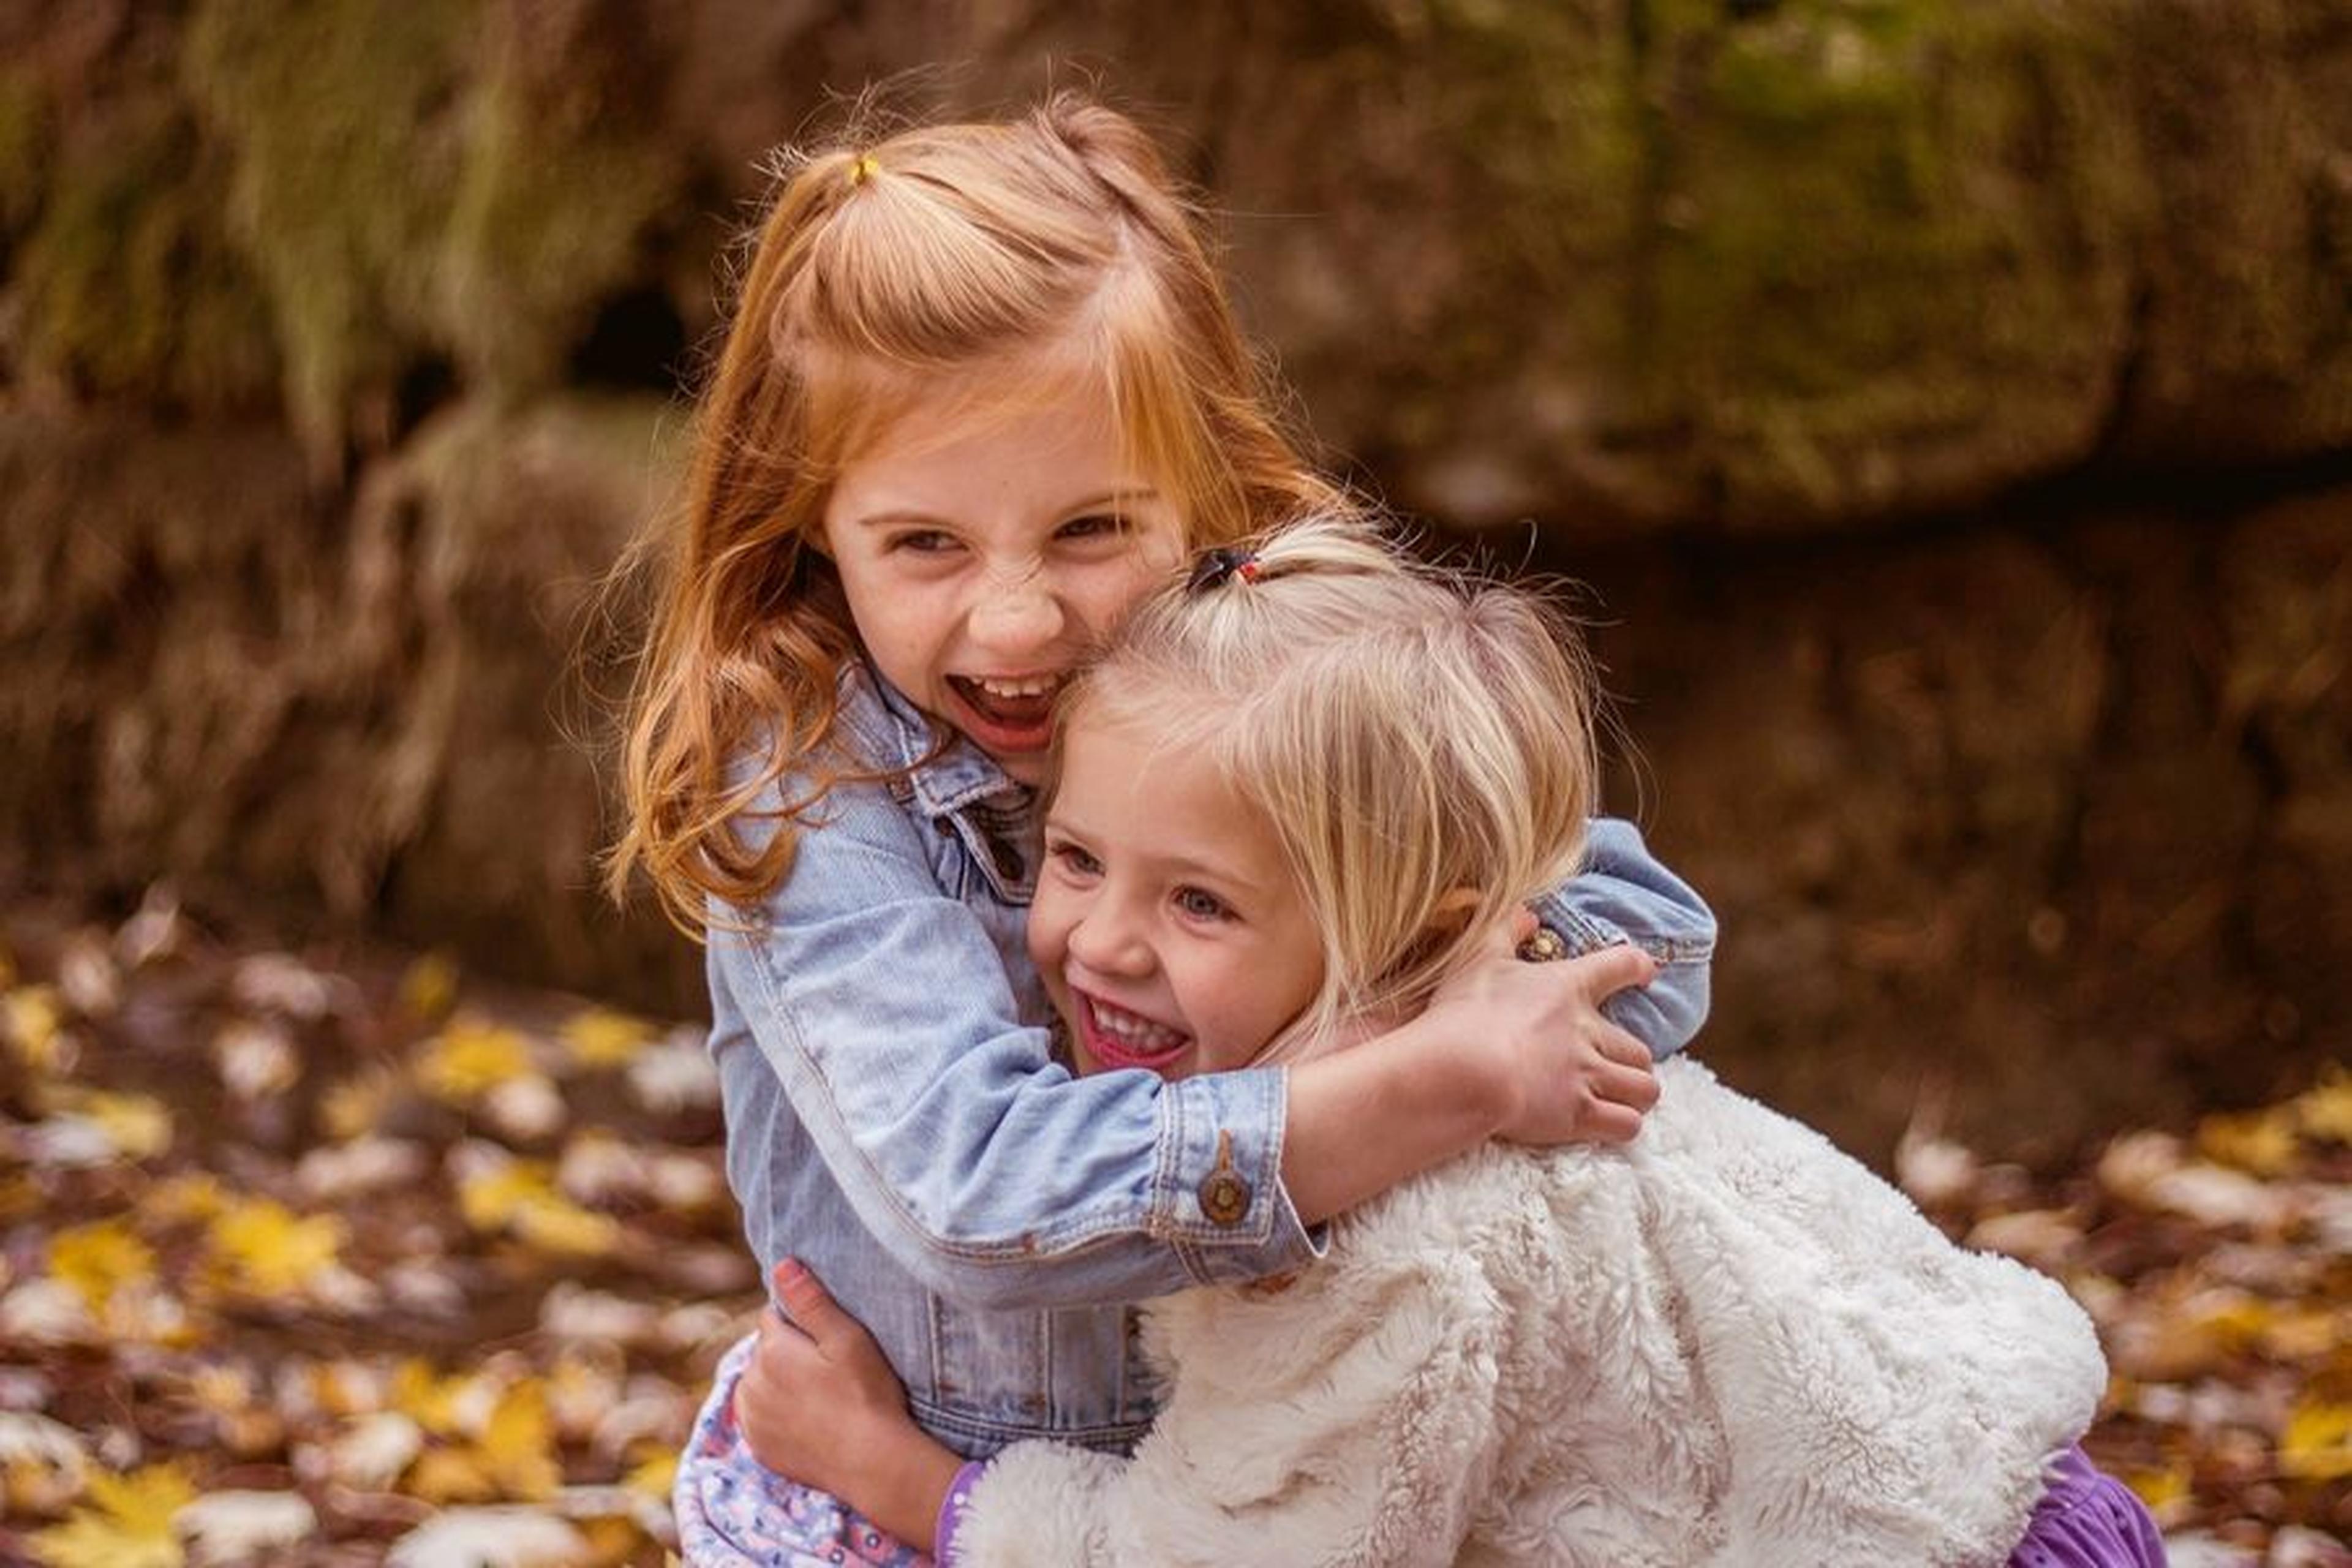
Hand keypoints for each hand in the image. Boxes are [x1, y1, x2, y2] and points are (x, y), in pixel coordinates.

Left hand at [733, 1259, 962, 1543]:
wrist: (872, 1463)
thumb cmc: (867, 1394)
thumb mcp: (847, 1338)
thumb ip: (810, 1301)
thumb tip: (781, 1265)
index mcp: (771, 1350)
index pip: (773, 1317)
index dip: (801, 1323)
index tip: (827, 1341)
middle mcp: (751, 1382)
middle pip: (764, 1351)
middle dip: (788, 1353)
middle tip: (829, 1371)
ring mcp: (752, 1419)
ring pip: (758, 1384)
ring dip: (777, 1384)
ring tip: (819, 1397)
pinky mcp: (758, 1448)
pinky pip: (759, 1418)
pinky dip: (776, 1415)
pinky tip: (807, 1420)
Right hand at [1423, 921, 1660, 1146]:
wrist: (1463, 1069)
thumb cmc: (1466, 1012)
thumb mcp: (1478, 958)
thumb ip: (1505, 930)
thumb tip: (1526, 912)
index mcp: (1568, 988)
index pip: (1620, 966)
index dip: (1637, 967)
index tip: (1645, 972)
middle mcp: (1588, 1032)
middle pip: (1640, 1049)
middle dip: (1633, 1060)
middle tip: (1616, 1065)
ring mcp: (1587, 1076)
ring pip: (1645, 1089)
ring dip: (1637, 1094)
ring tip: (1623, 1098)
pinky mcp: (1579, 1115)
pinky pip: (1627, 1124)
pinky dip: (1624, 1125)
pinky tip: (1610, 1125)